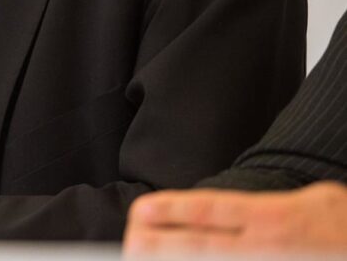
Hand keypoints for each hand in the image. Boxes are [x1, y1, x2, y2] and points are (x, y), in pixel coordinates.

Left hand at [124, 181, 346, 253]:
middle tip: (131, 245)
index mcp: (273, 218)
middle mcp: (267, 246)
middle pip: (205, 246)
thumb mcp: (315, 201)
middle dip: (163, 246)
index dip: (174, 210)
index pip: (213, 211)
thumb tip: (227, 213)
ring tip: (143, 257)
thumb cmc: (342, 226)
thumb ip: (266, 208)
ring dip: (181, 260)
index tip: (141, 210)